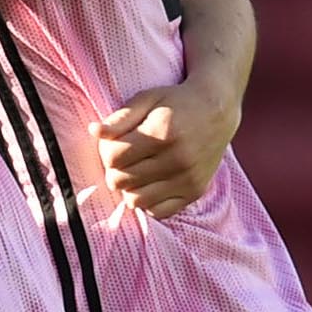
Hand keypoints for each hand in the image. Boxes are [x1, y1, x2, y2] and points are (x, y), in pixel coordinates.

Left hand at [97, 79, 239, 218]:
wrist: (218, 111)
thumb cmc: (177, 103)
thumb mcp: (147, 99)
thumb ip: (119, 118)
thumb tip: (94, 131)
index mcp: (162, 133)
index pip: (113, 158)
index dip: (106, 151)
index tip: (116, 143)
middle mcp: (177, 159)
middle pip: (120, 181)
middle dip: (115, 169)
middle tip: (125, 157)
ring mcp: (187, 179)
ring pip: (135, 200)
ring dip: (129, 187)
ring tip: (136, 170)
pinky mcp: (195, 192)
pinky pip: (158, 212)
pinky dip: (148, 201)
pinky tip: (150, 183)